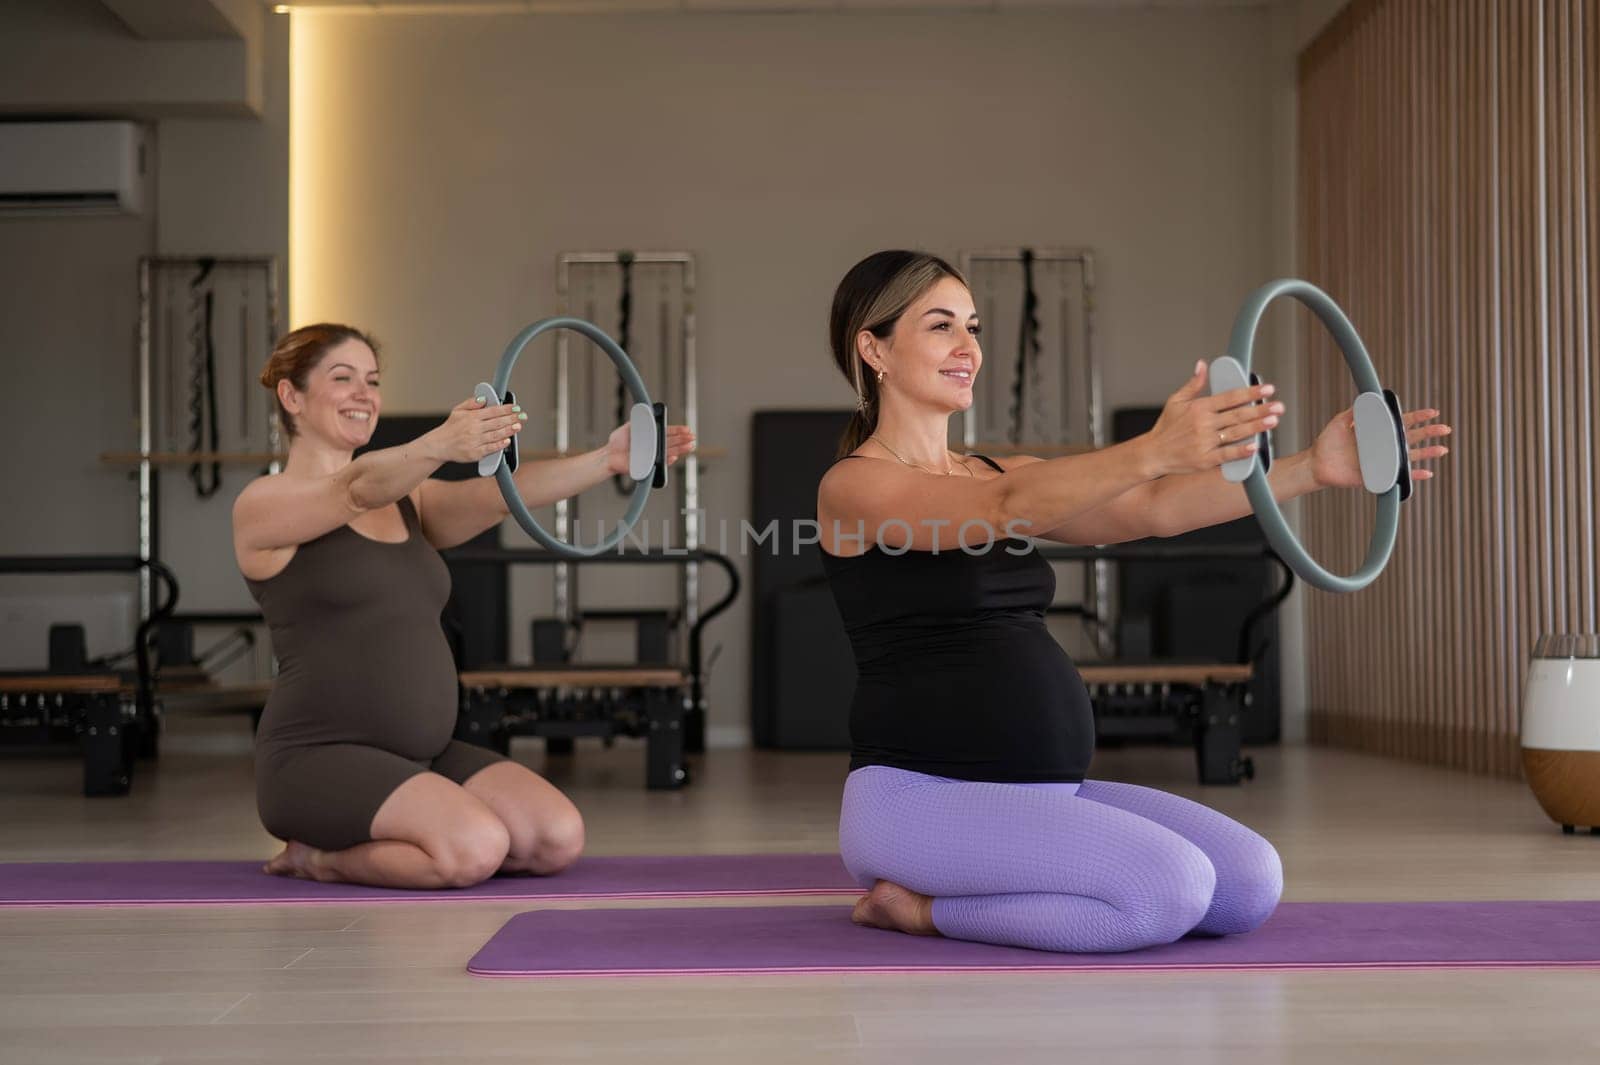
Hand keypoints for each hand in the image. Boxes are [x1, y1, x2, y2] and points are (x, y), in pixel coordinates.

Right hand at [426, 395, 523, 463]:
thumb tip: (484, 399)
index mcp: (471, 417)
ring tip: (518, 426)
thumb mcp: (457, 410)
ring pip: (496, 435)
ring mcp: (475, 441)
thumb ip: (471, 403)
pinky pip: (491, 448)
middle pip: (497, 422)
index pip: (493, 411)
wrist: (439, 446)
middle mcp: (474, 428)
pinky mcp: (475, 453)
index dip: (506, 409)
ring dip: (509, 430)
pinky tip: (507, 440)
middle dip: (512, 418)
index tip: (515, 407)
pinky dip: (500, 444)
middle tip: (522, 416)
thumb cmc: (450, 429)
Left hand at [604, 422, 696, 475]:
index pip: (667, 432)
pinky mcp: (649, 465)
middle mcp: (654, 446)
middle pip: (671, 442)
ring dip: (680, 449)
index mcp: (651, 436)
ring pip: (669, 452)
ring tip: (690, 446)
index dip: (678, 431)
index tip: (687, 429)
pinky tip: (674, 456)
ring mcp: (652, 456)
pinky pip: (661, 464)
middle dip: (683, 439)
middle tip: (692, 437)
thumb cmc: (618, 442)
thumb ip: (640, 420)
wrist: (609, 455)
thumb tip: (648, 413)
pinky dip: (668, 460)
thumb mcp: (629, 426)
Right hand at [1139, 361, 1282, 476]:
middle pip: (1237, 415)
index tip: (1267, 389)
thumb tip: (1202, 365)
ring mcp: (1205, 442)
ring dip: (1256, 427)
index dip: (1250, 393)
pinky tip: (1254, 446)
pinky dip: (1241, 451)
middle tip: (1279, 406)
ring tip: (1273, 421)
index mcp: (1199, 408)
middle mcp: (1203, 424)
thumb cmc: (1165, 428)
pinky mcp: (1205, 460)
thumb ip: (1193, 384)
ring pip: (1236, 433)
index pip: (1230, 397)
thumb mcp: (1175, 401)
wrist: (1153, 453)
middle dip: (1260, 410)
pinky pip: (1227, 455)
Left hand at [1310, 405, 1451, 488]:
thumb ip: (1353, 412)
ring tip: (1443, 449)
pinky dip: (1412, 475)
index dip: (1417, 417)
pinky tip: (1427, 472)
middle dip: (1429, 432)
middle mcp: (1381, 446)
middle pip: (1411, 438)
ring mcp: (1381, 461)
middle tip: (1445, 428)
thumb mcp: (1339, 422)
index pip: (1401, 422)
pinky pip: (1398, 476)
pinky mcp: (1376, 475)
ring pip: (1409, 456)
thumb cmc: (1327, 443)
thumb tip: (1367, 399)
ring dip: (1427, 453)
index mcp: (1375, 432)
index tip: (1432, 412)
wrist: (1316, 464)